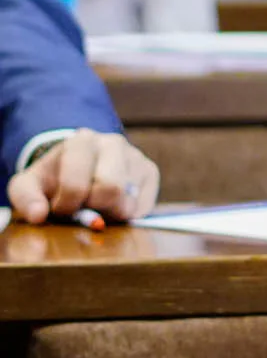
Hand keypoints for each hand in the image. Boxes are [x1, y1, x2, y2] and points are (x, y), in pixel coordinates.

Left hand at [7, 130, 159, 224]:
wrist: (78, 165)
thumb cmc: (53, 178)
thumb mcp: (29, 185)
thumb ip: (26, 199)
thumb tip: (38, 215)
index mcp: (81, 142)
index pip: (77, 184)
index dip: (67, 205)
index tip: (60, 208)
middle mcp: (112, 143)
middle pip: (111, 189)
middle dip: (94, 210)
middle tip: (83, 210)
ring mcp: (135, 155)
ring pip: (129, 201)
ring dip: (111, 214)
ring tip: (97, 208)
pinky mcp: (150, 171)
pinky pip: (143, 206)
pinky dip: (127, 215)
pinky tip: (113, 206)